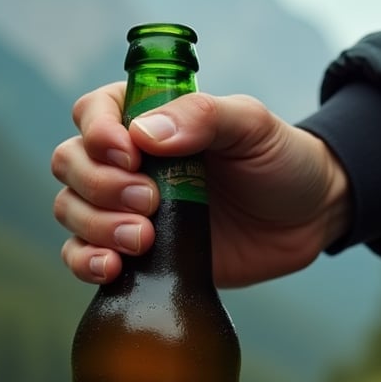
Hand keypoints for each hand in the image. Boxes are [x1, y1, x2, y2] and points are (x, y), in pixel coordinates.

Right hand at [52, 83, 350, 287]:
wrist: (309, 219)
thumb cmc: (281, 161)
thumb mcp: (252, 126)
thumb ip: (203, 118)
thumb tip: (143, 135)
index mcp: (149, 118)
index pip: (93, 112)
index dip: (99, 133)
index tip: (131, 156)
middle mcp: (128, 163)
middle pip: (71, 163)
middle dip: (100, 185)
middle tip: (151, 203)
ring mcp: (126, 210)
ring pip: (71, 211)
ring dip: (96, 225)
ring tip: (145, 239)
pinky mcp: (135, 255)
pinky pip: (83, 256)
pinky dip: (85, 262)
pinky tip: (112, 268)